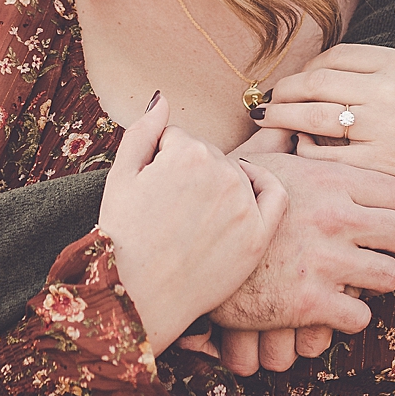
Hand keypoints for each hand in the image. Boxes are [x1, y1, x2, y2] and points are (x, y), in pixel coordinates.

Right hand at [98, 93, 287, 355]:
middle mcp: (222, 171)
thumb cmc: (123, 237)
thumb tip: (163, 98)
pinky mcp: (259, 235)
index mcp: (187, 152)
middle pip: (208, 155)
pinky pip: (274, 194)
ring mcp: (244, 204)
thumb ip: (144, 131)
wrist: (138, 297)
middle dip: (190, 173)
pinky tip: (244, 193)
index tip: (151, 188)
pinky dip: (262, 184)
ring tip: (192, 215)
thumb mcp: (120, 176)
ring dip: (219, 183)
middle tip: (168, 208)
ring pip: (236, 173)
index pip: (178, 140)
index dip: (160, 161)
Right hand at [201, 154, 394, 374]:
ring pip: (390, 278)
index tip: (380, 218)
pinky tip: (329, 309)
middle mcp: (333, 217)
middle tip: (376, 252)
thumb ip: (278, 140)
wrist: (180, 247)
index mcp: (326, 179)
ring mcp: (324, 261)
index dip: (394, 209)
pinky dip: (347, 318)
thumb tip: (284, 116)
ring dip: (373, 284)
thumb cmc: (218, 203)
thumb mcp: (250, 162)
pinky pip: (359, 317)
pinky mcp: (309, 302)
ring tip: (355, 282)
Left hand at [256, 0, 394, 236]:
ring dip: (283, 117)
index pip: (338, 55)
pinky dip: (307, 151)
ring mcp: (385, 129)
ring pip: (316, 117)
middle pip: (318, 83)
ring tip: (266, 119)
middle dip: (286, 89)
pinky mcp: (381, 165)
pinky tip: (297, 150)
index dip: (310, 65)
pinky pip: (329, 155)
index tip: (300, 77)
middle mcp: (390, 93)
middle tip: (269, 98)